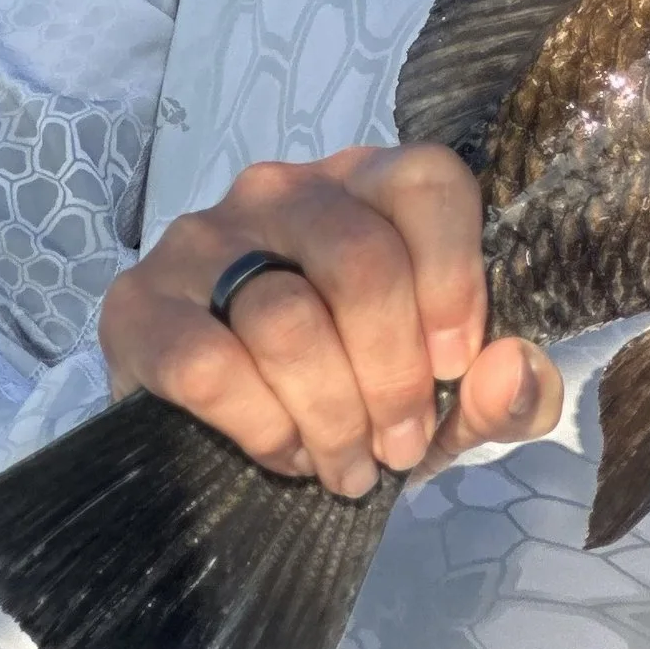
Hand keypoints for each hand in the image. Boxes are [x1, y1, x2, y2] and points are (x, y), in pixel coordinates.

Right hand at [98, 144, 563, 496]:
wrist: (221, 435)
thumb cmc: (354, 391)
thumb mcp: (445, 399)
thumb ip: (502, 390)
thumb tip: (510, 371)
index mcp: (368, 185)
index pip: (426, 181)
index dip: (453, 276)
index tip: (456, 364)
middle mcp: (284, 190)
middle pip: (359, 260)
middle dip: (392, 373)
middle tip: (398, 445)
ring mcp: (204, 238)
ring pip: (286, 318)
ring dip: (330, 414)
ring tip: (346, 467)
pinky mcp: (139, 303)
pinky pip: (207, 363)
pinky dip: (260, 425)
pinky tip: (282, 453)